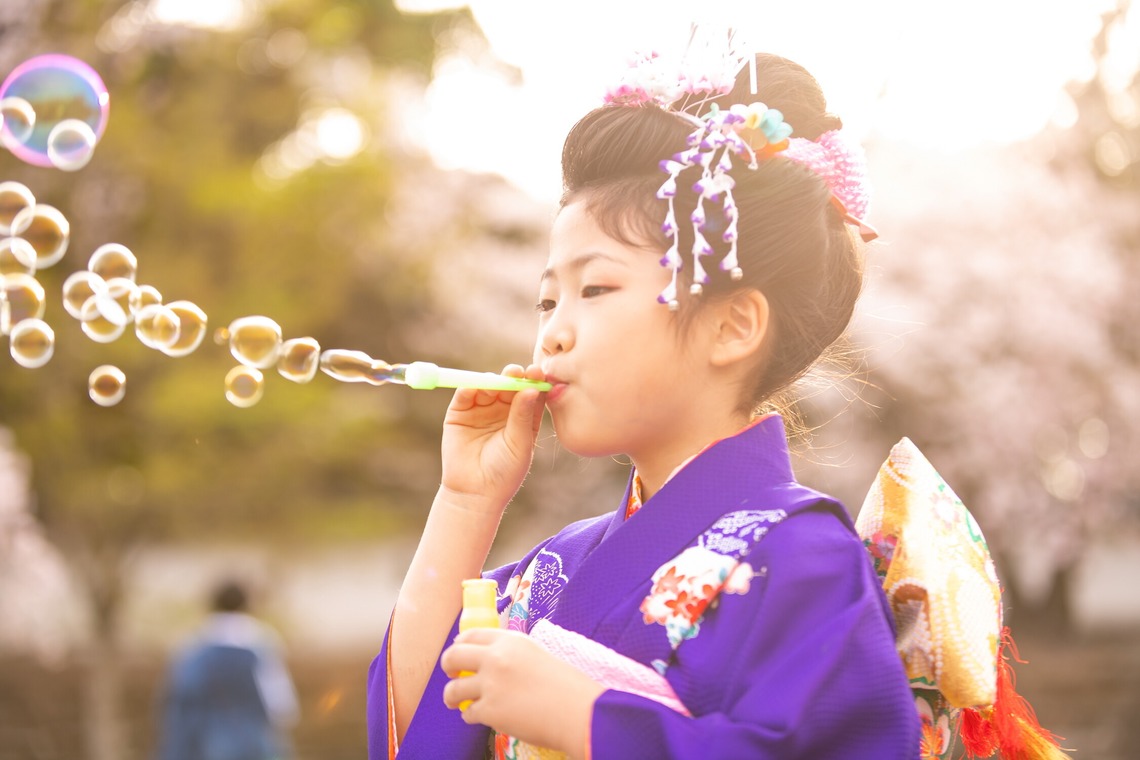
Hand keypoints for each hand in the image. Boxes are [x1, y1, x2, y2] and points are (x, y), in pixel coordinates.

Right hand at [439, 363, 545, 512]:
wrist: (474, 492)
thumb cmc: (504, 471)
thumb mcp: (519, 443)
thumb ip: (522, 415)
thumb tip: (531, 389)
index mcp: (523, 418)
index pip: (530, 394)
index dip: (534, 382)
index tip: (538, 373)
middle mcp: (503, 411)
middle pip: (509, 386)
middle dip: (514, 376)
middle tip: (517, 371)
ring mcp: (481, 410)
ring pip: (488, 386)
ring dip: (493, 380)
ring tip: (498, 382)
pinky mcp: (460, 413)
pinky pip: (465, 394)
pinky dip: (469, 387)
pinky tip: (476, 387)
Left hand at [440, 628, 603, 756]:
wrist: (576, 711)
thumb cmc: (564, 685)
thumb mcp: (536, 654)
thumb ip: (511, 654)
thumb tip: (489, 660)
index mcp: (510, 641)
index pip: (471, 634)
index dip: (459, 644)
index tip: (458, 653)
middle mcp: (496, 658)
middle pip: (453, 656)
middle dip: (447, 666)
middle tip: (452, 675)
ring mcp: (490, 685)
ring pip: (453, 689)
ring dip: (452, 697)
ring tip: (457, 702)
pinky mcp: (489, 711)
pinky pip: (467, 713)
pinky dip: (470, 716)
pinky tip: (479, 716)